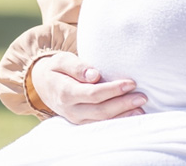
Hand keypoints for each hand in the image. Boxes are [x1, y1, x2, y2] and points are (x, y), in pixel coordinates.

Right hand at [30, 52, 146, 123]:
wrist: (43, 84)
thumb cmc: (57, 68)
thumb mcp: (62, 60)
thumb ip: (77, 66)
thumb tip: (94, 75)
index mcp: (65, 92)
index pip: (92, 94)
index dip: (113, 90)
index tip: (131, 83)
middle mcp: (71, 109)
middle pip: (100, 110)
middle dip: (123, 104)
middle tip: (143, 97)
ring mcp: (76, 118)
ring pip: (102, 121)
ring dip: (123, 116)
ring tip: (141, 108)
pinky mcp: (82, 122)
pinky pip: (101, 125)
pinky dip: (117, 121)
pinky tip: (132, 116)